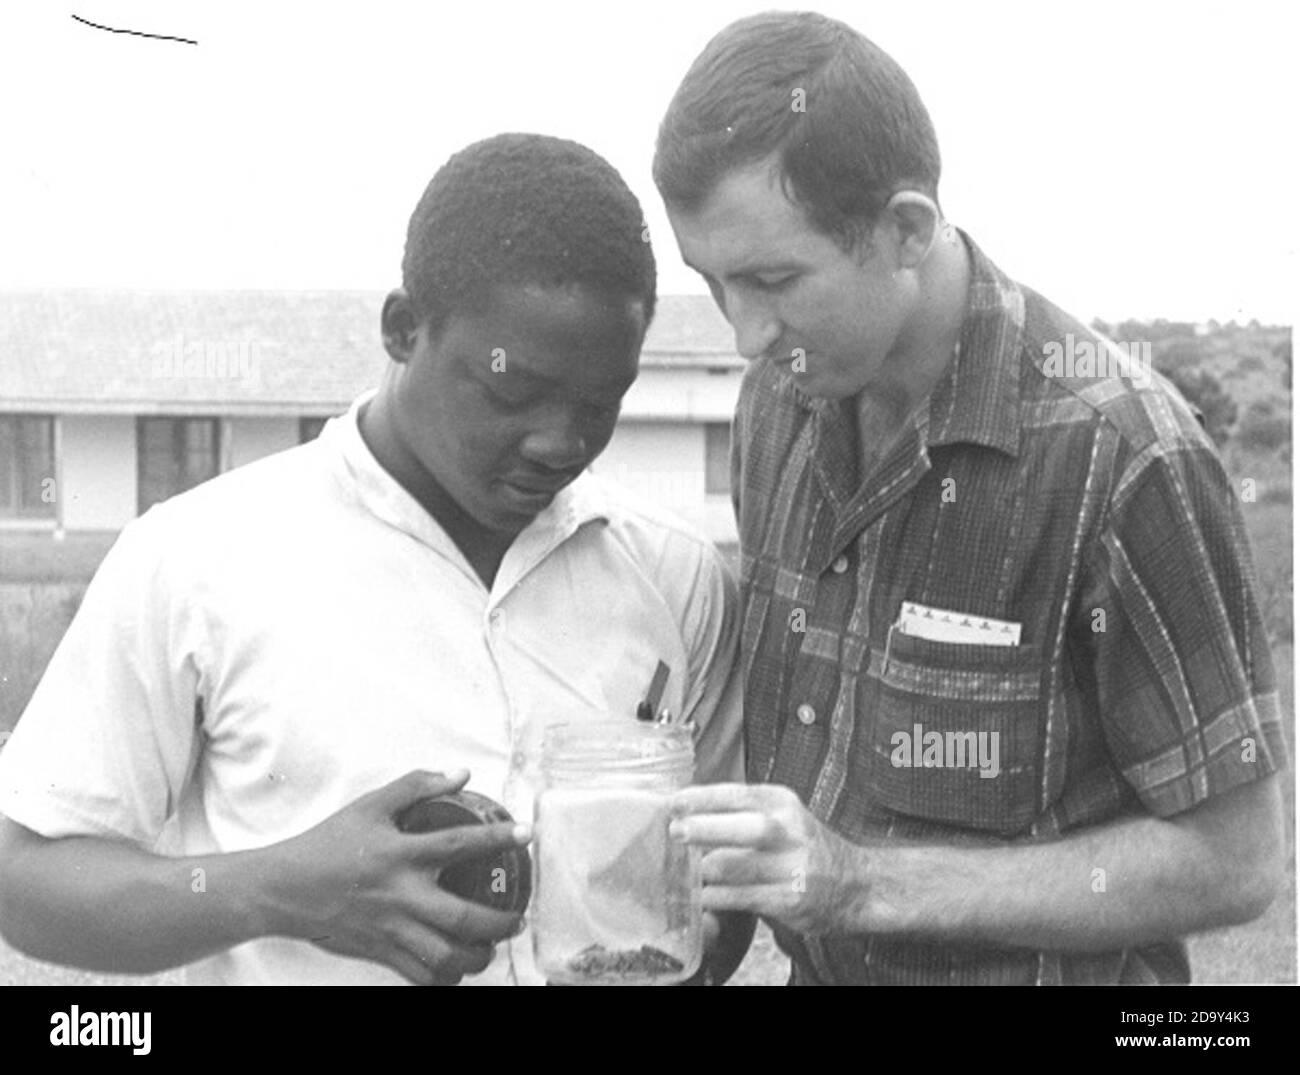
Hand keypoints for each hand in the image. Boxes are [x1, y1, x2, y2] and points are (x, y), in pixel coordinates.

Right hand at [260, 769, 529, 984]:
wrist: (282, 889)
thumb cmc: (327, 844)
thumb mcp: (370, 806)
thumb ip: (416, 787)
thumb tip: (460, 774)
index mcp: (400, 854)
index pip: (459, 843)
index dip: (497, 838)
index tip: (526, 834)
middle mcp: (400, 895)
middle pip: (463, 918)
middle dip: (501, 922)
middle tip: (520, 918)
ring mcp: (390, 929)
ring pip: (445, 957)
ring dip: (477, 957)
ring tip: (491, 946)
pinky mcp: (379, 952)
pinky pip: (420, 975)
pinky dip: (445, 976)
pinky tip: (457, 967)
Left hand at [670, 783, 862, 935]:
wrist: (856, 884)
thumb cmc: (805, 847)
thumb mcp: (782, 815)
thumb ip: (743, 812)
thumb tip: (688, 812)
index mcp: (782, 803)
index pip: (737, 794)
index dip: (701, 798)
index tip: (673, 803)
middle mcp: (790, 831)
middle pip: (744, 827)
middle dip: (705, 829)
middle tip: (675, 832)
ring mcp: (792, 867)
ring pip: (739, 866)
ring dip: (705, 870)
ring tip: (684, 872)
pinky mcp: (790, 900)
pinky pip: (743, 898)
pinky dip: (717, 897)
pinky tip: (702, 897)